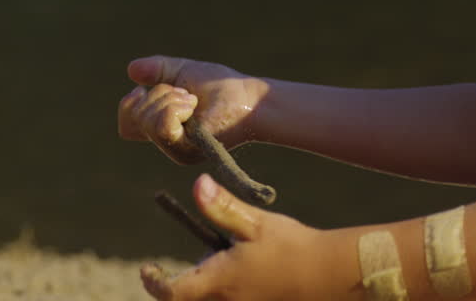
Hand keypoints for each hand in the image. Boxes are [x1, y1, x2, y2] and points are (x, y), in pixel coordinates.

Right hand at [118, 55, 266, 163]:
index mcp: (163, 127)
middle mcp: (167, 142)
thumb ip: (158, 69)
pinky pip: (163, 127)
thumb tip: (130, 70)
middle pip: (135, 119)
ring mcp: (176, 150)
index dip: (128, 106)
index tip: (144, 89)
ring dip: (168, 100)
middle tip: (186, 94)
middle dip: (157, 95)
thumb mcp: (184, 72)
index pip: (127, 126)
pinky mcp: (188, 150)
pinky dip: (173, 108)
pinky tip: (192, 105)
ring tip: (192, 100)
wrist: (249, 97)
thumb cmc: (221, 87)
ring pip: (147, 122)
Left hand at [141, 175, 328, 300]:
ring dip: (203, 287)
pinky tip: (244, 273)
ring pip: (206, 300)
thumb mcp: (255, 223)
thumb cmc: (291, 247)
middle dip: (178, 285)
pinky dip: (223, 289)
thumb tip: (198, 185)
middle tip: (182, 266)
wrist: (328, 274)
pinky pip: (226, 300)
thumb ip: (223, 208)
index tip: (147, 267)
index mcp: (218, 281)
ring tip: (222, 262)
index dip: (153, 281)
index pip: (170, 292)